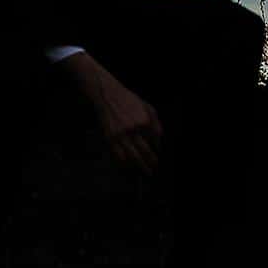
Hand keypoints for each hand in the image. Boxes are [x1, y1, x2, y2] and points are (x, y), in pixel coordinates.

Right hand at [59, 53, 161, 174]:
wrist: (107, 95)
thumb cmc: (128, 100)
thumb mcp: (147, 106)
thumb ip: (156, 122)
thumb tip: (160, 139)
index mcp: (144, 121)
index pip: (155, 141)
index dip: (157, 150)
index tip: (157, 155)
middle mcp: (134, 129)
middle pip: (145, 152)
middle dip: (151, 162)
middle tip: (153, 169)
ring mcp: (121, 134)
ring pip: (133, 156)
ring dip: (140, 166)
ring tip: (145, 171)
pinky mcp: (110, 137)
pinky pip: (119, 154)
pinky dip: (125, 162)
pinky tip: (129, 165)